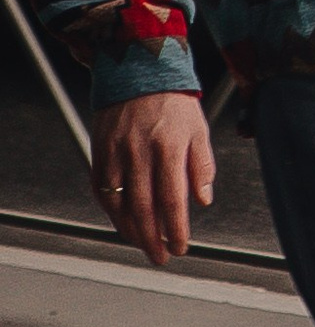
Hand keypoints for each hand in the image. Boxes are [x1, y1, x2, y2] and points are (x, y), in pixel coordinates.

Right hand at [92, 93, 215, 266]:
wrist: (138, 69)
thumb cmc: (173, 101)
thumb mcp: (199, 129)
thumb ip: (202, 166)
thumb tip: (203, 200)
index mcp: (170, 146)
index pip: (173, 200)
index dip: (176, 229)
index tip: (180, 247)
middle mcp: (140, 151)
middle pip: (144, 208)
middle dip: (153, 239)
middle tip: (160, 256)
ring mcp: (116, 152)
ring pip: (120, 204)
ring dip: (131, 230)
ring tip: (143, 245)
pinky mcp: (100, 151)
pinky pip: (102, 190)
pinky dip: (111, 212)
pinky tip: (122, 223)